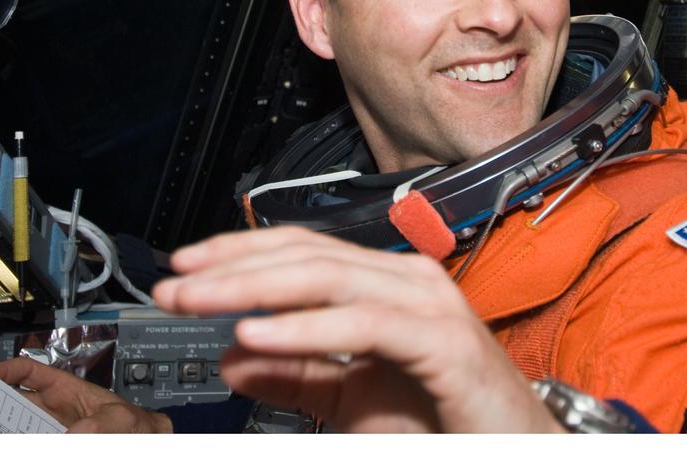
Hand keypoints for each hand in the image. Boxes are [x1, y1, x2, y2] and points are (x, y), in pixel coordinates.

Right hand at [0, 357, 172, 433]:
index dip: (5, 370)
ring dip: (0, 430)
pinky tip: (4, 446)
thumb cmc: (139, 427)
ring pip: (16, 429)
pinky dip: (15, 442)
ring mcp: (52, 432)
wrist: (150, 447)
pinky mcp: (56, 444)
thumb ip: (97, 426)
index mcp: (66, 390)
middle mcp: (53, 412)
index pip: (29, 372)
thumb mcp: (120, 419)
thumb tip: (72, 436)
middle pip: (12, 405)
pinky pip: (29, 441)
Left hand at [153, 226, 564, 433]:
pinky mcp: (443, 340)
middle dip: (231, 268)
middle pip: (306, 255)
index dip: (238, 254)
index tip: (182, 270)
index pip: (303, 249)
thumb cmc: (444, 421)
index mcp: (386, 283)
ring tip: (197, 301)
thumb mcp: (350, 397)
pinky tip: (256, 332)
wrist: (513, 447)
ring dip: (252, 288)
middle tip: (174, 285)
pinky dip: (303, 328)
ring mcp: (429, 303)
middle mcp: (408, 280)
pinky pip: (362, 323)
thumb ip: (296, 373)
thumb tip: (233, 354)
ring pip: (328, 277)